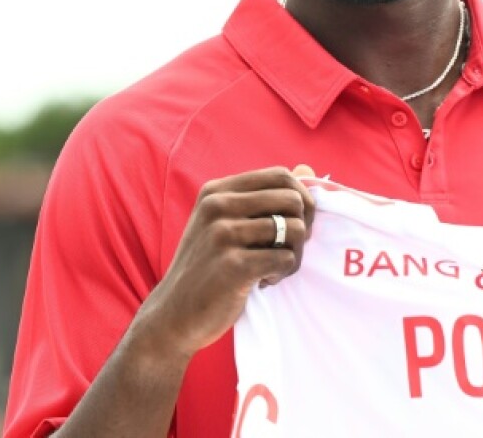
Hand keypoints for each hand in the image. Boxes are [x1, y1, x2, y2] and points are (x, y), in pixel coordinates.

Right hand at [133, 165, 316, 360]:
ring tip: (271, 269)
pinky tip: (261, 282)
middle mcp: (218, 206)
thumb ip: (263, 198)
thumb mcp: (224, 223)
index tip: (295, 223)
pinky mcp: (234, 265)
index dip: (300, 198)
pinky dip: (282, 273)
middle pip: (292, 200)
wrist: (174, 314)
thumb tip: (309, 169)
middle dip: (302, 228)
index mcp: (217, 191)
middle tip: (285, 250)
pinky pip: (286, 259)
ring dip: (292, 255)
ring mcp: (223, 234)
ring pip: (294, 230)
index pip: (280, 175)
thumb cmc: (207, 267)